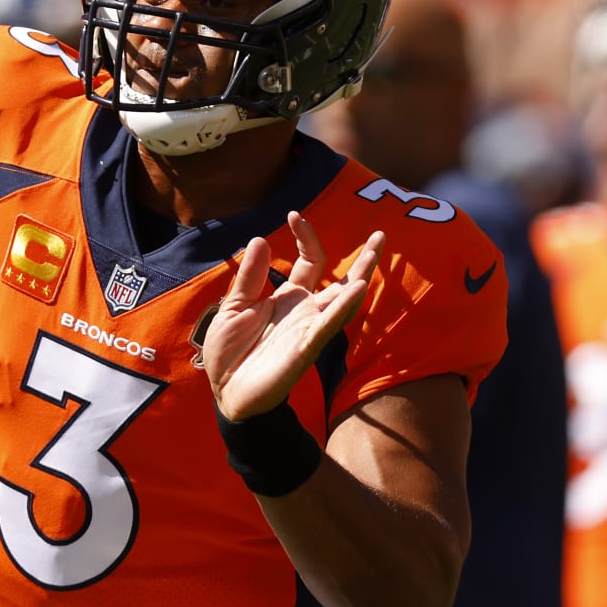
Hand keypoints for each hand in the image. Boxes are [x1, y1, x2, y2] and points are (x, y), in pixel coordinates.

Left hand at [201, 216, 382, 420]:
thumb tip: (262, 238)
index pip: (309, 261)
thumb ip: (250, 277)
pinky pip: (328, 325)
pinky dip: (343, 307)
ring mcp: (308, 329)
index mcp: (288, 298)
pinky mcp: (305, 348)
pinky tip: (358, 288)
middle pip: (341, 280)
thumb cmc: (230, 351)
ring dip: (360, 277)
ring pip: (342, 301)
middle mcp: (305, 311)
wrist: (226, 392)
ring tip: (375, 253)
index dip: (305, 238)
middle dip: (363, 259)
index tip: (295, 215)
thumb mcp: (233, 306)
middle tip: (381, 234)